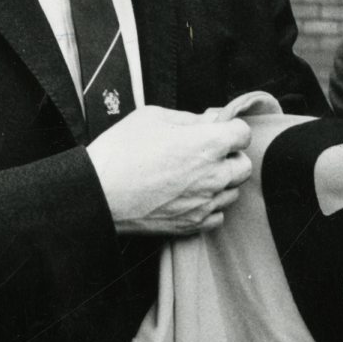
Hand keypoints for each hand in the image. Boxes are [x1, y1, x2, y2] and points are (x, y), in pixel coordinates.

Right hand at [85, 106, 252, 236]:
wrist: (98, 194)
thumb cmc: (119, 154)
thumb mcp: (152, 117)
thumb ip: (189, 118)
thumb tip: (208, 121)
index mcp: (207, 144)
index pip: (244, 134)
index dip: (231, 129)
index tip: (219, 131)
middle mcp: (213, 175)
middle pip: (244, 166)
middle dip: (230, 156)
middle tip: (206, 154)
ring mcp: (205, 202)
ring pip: (233, 192)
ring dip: (221, 182)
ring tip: (194, 176)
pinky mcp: (193, 224)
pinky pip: (218, 216)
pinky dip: (210, 206)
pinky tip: (190, 196)